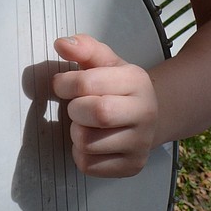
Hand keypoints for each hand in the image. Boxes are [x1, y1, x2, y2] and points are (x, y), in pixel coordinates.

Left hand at [52, 35, 159, 177]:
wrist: (149, 117)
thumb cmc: (119, 88)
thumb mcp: (106, 62)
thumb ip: (84, 49)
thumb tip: (61, 44)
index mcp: (137, 81)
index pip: (89, 83)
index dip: (65, 84)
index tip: (61, 84)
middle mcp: (145, 112)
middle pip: (96, 114)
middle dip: (75, 110)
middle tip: (77, 107)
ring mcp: (141, 143)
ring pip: (88, 143)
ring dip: (76, 133)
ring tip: (87, 125)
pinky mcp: (132, 166)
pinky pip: (89, 166)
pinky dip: (81, 154)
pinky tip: (93, 142)